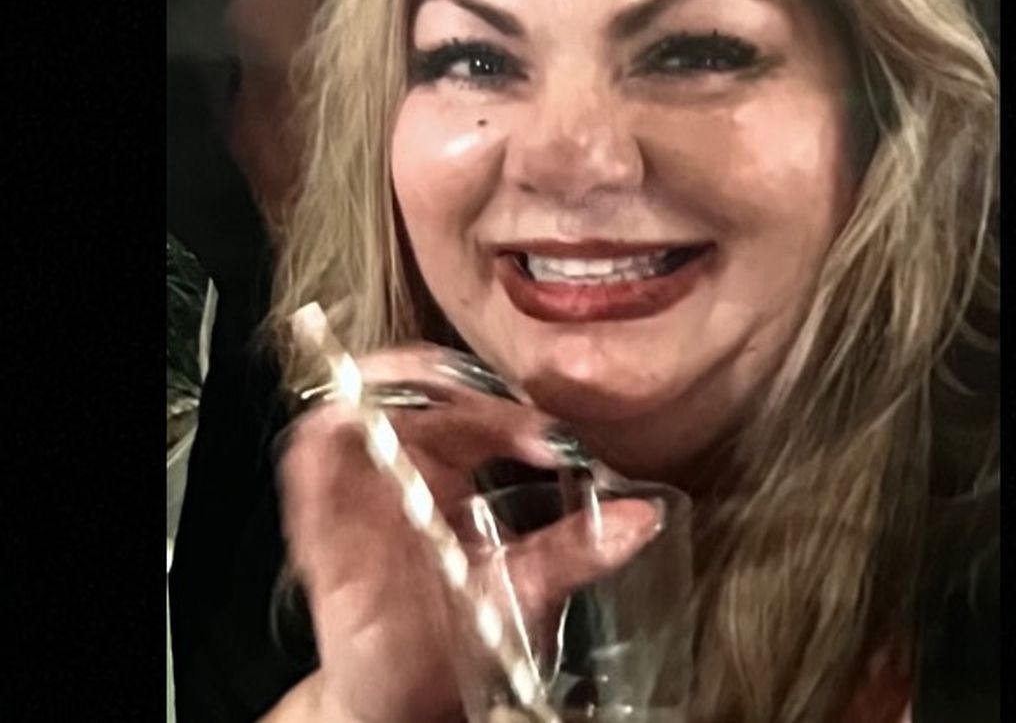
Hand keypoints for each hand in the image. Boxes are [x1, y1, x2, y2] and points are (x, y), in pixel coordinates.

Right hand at [270, 345, 661, 722]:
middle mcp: (402, 470)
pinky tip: (354, 426)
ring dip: (379, 388)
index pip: (472, 404)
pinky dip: (326, 441)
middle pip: (411, 389)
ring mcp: (359, 496)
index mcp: (451, 467)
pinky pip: (310, 471)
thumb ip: (578, 549)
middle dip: (449, 385)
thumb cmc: (470, 634)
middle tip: (499, 412)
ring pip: (352, 408)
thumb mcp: (531, 588)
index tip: (554, 440)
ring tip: (422, 392)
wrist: (415, 702)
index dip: (507, 407)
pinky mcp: (322, 533)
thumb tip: (644, 517)